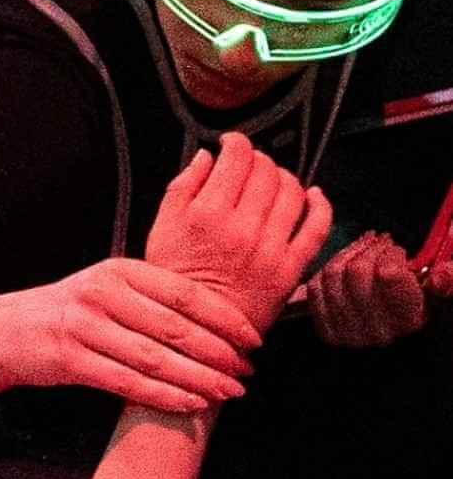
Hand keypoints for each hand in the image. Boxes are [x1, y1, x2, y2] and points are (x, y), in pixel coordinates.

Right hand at [0, 257, 260, 413]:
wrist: (6, 331)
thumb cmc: (69, 312)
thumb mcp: (107, 286)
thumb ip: (153, 293)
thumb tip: (217, 313)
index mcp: (120, 270)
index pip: (185, 292)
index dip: (224, 317)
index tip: (253, 338)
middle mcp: (103, 294)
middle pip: (174, 327)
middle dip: (217, 353)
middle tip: (247, 371)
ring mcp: (84, 327)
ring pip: (155, 358)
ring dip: (197, 379)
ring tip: (228, 392)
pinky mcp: (70, 360)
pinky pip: (126, 382)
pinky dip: (163, 395)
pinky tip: (189, 403)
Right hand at [145, 131, 330, 334]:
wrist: (193, 335)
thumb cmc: (173, 285)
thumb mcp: (159, 233)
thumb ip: (181, 189)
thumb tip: (205, 157)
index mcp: (206, 215)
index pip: (237, 157)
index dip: (236, 143)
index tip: (232, 145)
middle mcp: (242, 229)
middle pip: (267, 170)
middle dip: (258, 161)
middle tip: (248, 168)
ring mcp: (270, 248)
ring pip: (293, 191)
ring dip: (284, 178)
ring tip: (272, 184)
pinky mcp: (290, 268)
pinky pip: (317, 225)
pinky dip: (319, 204)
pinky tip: (311, 197)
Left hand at [304, 228, 434, 346]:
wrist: (394, 322)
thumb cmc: (420, 296)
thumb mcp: (441, 285)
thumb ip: (448, 277)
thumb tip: (440, 277)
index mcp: (409, 319)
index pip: (387, 273)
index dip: (390, 253)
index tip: (397, 250)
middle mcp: (378, 332)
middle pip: (357, 270)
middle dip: (370, 248)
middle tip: (382, 242)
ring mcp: (348, 334)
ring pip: (334, 274)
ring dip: (350, 252)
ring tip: (366, 247)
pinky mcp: (326, 331)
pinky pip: (316, 286)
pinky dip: (331, 267)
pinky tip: (348, 262)